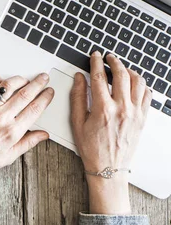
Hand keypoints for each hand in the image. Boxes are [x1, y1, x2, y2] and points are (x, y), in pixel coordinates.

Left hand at [0, 73, 54, 199]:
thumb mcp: (9, 156)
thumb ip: (28, 143)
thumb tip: (43, 135)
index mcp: (12, 131)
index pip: (35, 109)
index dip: (45, 97)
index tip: (49, 92)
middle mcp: (0, 118)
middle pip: (25, 94)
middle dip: (37, 83)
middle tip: (43, 78)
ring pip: (7, 86)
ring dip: (19, 79)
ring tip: (24, 79)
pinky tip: (0, 80)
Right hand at [70, 52, 150, 214]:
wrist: (108, 168)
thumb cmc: (91, 148)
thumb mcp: (77, 122)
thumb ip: (78, 97)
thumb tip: (79, 79)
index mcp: (103, 109)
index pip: (99, 77)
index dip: (96, 63)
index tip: (95, 56)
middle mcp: (122, 109)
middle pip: (121, 75)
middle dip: (114, 62)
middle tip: (109, 58)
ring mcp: (135, 113)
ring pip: (138, 82)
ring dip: (130, 71)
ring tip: (122, 69)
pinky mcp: (142, 119)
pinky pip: (147, 95)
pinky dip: (142, 85)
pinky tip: (135, 84)